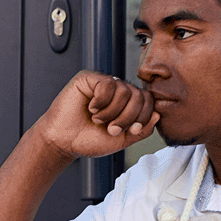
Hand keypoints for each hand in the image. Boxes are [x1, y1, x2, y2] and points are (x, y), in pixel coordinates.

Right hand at [36, 70, 159, 160]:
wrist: (63, 142)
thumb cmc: (88, 140)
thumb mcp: (122, 140)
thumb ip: (141, 130)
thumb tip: (157, 114)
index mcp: (126, 103)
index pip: (147, 100)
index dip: (143, 116)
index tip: (131, 131)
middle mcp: (117, 90)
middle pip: (138, 95)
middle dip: (127, 117)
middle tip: (111, 129)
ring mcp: (103, 83)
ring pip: (124, 90)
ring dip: (111, 112)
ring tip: (97, 120)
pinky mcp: (89, 78)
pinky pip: (107, 84)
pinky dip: (101, 101)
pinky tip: (91, 108)